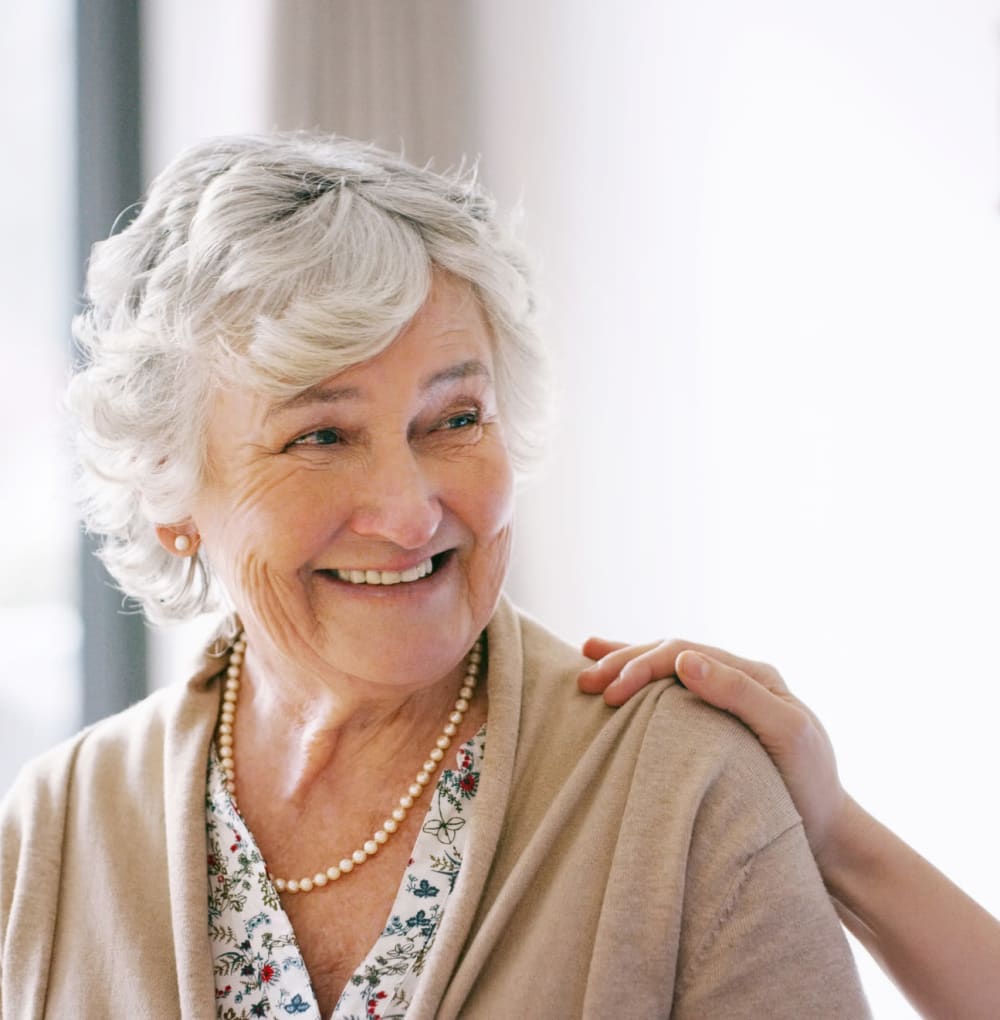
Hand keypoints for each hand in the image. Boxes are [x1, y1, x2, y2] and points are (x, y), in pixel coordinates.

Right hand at [579, 637, 847, 866]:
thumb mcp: (786, 735)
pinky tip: (614, 679)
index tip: (610, 693)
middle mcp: (737, 679)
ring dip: (625, 664)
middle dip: (624, 662)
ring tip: (584, 663)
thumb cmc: (810, 787)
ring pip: (665, 669)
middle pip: (669, 655)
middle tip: (585, 681)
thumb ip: (739, 693)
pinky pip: (670, 694)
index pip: (684, 653)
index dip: (642, 666)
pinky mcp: (713, 725)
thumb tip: (685, 660)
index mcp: (753, 674)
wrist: (827, 834)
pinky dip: (640, 683)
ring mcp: (725, 700)